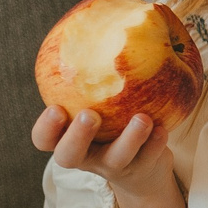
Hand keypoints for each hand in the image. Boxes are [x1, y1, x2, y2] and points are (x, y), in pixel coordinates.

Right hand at [32, 105, 190, 207]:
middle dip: (76, 138)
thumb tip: (85, 35)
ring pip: (117, 159)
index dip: (45, 130)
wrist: (145, 172)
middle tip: (89, 116)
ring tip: (141, 120)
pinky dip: (158, 142)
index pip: (44, 141)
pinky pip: (152, 157)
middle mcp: (90, 159)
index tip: (56, 110)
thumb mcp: (99, 120)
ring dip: (129, 139)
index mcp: (72, 144)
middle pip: (70, 157)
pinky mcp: (145, 170)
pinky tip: (163, 128)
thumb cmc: (114, 134)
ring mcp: (118, 168)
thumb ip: (93, 97)